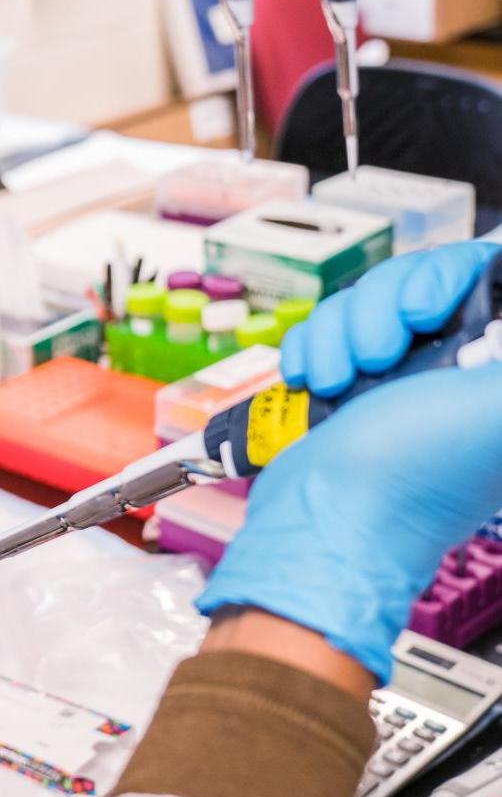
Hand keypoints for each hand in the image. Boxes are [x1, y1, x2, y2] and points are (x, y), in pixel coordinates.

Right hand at [202, 245, 501, 680]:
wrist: (322, 519)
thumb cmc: (412, 474)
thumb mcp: (489, 407)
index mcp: (494, 368)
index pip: (480, 276)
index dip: (447, 278)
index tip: (425, 312)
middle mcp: (459, 368)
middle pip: (420, 279)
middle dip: (384, 308)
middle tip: (377, 357)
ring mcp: (401, 376)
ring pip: (369, 299)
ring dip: (339, 331)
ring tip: (337, 380)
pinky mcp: (351, 382)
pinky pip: (329, 326)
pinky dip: (313, 347)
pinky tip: (314, 380)